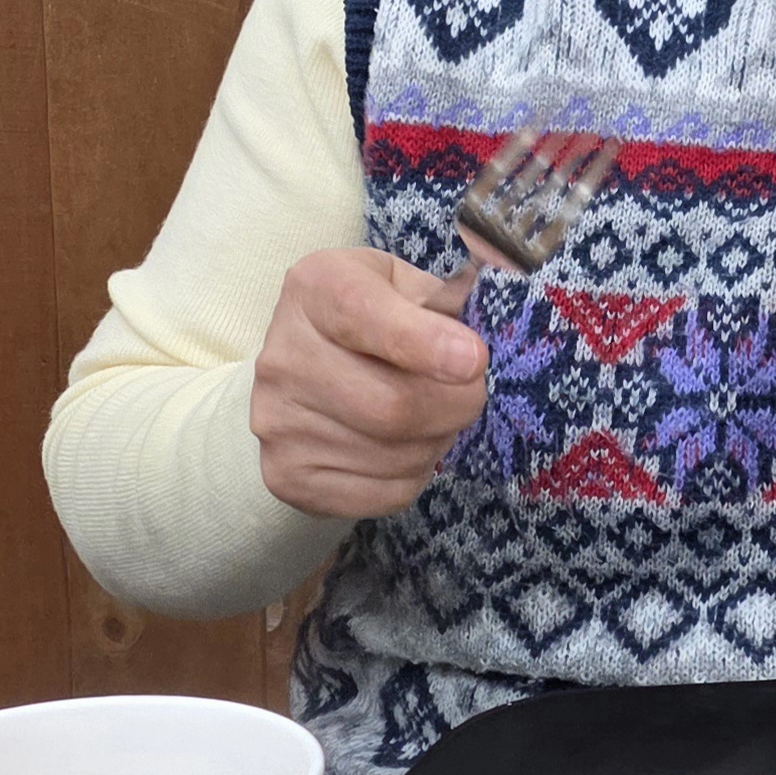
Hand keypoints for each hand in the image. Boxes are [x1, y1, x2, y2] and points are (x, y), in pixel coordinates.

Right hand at [251, 249, 488, 517]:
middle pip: (392, 407)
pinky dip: (416, 475)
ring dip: (439, 440)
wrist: (302, 365)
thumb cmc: (373, 314)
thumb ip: (448, 292)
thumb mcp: (405, 281)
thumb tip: (498, 305)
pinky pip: (384, 493)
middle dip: (458, 405)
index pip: (365, 317)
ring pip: (396, 455)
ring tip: (436, 417)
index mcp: (317, 289)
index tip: (474, 360)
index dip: (425, 344)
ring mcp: (278, 422)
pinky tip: (409, 446)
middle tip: (473, 394)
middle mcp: (283, 356)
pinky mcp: (288, 476)